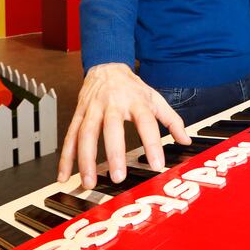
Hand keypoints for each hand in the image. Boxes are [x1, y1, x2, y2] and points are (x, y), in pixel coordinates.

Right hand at [57, 63, 190, 188]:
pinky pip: (70, 136)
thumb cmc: (132, 87)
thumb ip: (172, 120)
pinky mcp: (78, 114)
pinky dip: (65, 157)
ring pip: (85, 133)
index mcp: (135, 100)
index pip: (146, 122)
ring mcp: (92, 108)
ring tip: (89, 182)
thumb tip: (185, 140)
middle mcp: (112, 103)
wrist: (106, 66)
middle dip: (113, 153)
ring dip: (85, 159)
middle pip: (111, 128)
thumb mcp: (155, 98)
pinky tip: (64, 175)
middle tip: (117, 177)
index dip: (152, 143)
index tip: (157, 165)